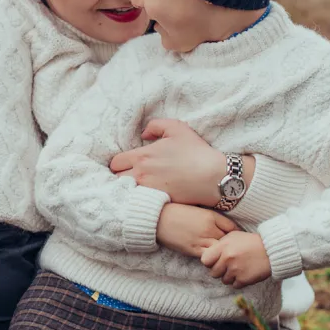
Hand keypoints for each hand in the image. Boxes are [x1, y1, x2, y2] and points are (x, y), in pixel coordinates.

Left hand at [110, 119, 247, 206]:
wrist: (214, 177)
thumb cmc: (196, 152)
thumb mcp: (177, 128)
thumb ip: (155, 126)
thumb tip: (143, 134)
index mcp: (142, 156)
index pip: (115, 163)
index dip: (119, 163)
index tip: (126, 164)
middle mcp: (141, 175)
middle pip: (116, 180)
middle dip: (120, 177)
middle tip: (129, 176)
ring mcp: (148, 191)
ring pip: (126, 193)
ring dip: (128, 189)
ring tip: (136, 187)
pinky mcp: (158, 203)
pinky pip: (140, 203)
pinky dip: (140, 200)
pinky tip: (147, 197)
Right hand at [155, 203, 237, 258]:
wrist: (159, 218)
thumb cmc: (178, 212)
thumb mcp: (198, 210)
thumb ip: (212, 217)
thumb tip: (225, 227)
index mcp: (211, 216)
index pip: (232, 227)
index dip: (237, 233)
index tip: (238, 238)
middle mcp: (209, 228)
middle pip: (229, 240)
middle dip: (232, 245)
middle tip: (235, 249)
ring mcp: (201, 240)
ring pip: (220, 250)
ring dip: (223, 253)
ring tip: (225, 256)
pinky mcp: (193, 249)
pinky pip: (209, 257)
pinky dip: (212, 258)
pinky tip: (213, 259)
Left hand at [201, 232, 271, 287]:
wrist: (271, 250)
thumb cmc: (251, 242)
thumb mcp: (233, 236)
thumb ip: (220, 244)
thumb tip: (210, 253)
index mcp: (223, 247)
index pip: (205, 260)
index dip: (210, 262)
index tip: (216, 261)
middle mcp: (227, 259)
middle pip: (213, 273)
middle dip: (220, 271)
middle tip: (228, 266)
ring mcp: (235, 270)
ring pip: (224, 280)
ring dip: (230, 277)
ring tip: (238, 268)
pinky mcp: (243, 279)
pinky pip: (234, 285)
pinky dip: (239, 281)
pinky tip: (244, 273)